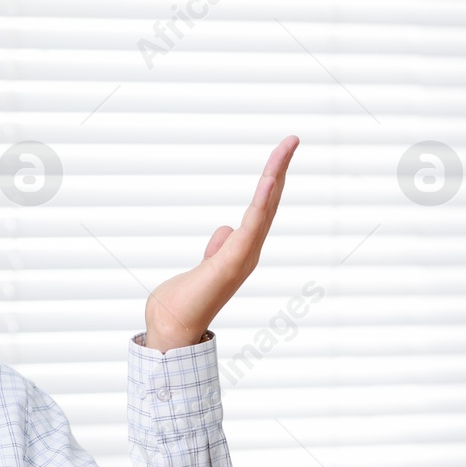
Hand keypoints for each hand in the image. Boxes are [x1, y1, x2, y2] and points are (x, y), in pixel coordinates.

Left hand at [143, 136, 298, 352]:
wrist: (173, 327)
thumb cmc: (185, 301)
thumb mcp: (203, 265)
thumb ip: (218, 248)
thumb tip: (226, 230)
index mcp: (242, 249)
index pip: (260, 208)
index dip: (272, 180)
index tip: (281, 153)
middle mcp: (248, 252)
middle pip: (269, 203)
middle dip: (280, 169)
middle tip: (292, 139)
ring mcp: (243, 257)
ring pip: (264, 209)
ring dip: (275, 177)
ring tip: (286, 148)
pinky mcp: (232, 262)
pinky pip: (251, 225)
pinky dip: (262, 202)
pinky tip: (270, 180)